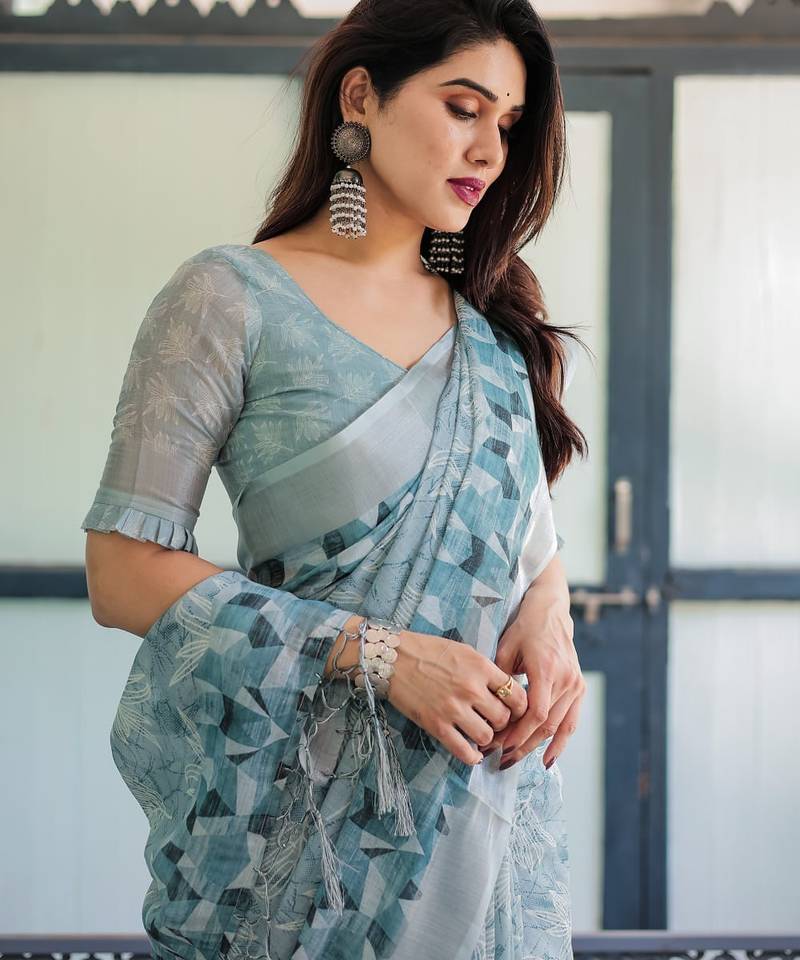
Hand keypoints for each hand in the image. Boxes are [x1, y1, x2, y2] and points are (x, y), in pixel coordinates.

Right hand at [387, 628, 528, 765]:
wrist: (394, 658)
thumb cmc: (429, 651)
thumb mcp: (465, 652)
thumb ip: (486, 671)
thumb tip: (505, 692)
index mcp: (481, 668)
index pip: (517, 695)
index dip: (520, 707)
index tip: (514, 710)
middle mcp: (471, 689)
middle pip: (503, 719)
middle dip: (503, 724)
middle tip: (495, 722)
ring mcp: (453, 709)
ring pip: (486, 737)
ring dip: (486, 738)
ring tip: (480, 733)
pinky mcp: (436, 725)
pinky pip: (464, 751)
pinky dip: (472, 757)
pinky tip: (473, 753)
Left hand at [486, 589, 584, 768]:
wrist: (551, 612)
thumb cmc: (525, 628)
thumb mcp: (506, 648)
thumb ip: (500, 678)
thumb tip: (485, 709)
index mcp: (547, 669)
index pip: (536, 712)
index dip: (519, 733)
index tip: (499, 745)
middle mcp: (565, 680)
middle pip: (546, 724)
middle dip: (523, 745)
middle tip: (501, 759)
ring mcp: (575, 685)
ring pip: (558, 727)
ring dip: (537, 747)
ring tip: (516, 761)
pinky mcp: (579, 688)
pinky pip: (571, 721)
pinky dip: (560, 742)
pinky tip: (547, 759)